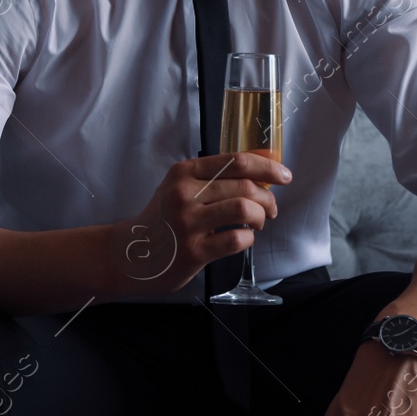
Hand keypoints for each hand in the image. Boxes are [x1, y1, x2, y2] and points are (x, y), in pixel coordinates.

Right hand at [109, 151, 290, 295]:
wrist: (132, 254)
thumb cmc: (165, 219)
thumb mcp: (182, 187)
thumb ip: (217, 176)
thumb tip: (266, 163)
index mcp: (184, 172)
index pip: (236, 160)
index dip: (267, 167)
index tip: (284, 175)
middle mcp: (184, 194)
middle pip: (245, 186)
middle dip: (268, 198)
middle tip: (270, 208)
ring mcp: (187, 223)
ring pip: (244, 210)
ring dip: (261, 216)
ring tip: (258, 222)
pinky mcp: (193, 251)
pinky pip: (236, 239)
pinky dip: (248, 238)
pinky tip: (241, 238)